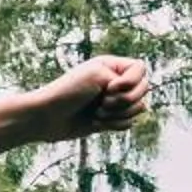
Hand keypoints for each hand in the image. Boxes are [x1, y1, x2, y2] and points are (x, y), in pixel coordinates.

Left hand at [21, 56, 150, 142]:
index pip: (141, 69)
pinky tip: (95, 123)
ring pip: (139, 108)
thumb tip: (143, 102)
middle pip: (144, 90)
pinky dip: (114, 125)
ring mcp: (114, 102)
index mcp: (113, 66)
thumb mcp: (97, 75)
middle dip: (124, 100)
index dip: (131, 81)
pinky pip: (128, 124)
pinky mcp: (110, 120)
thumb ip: (126, 81)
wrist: (48, 117)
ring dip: (118, 114)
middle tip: (102, 102)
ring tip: (97, 114)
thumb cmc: (69, 92)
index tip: (110, 87)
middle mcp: (116, 82)